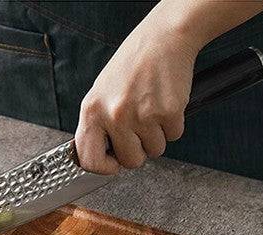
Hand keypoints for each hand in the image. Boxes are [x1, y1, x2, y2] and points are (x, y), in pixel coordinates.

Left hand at [74, 22, 197, 173]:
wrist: (163, 39)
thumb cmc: (131, 66)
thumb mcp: (100, 94)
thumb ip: (98, 126)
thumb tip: (100, 156)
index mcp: (91, 111)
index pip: (89, 160)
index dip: (103, 167)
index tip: (113, 164)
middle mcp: (114, 115)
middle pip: (130, 161)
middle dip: (138, 150)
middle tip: (139, 128)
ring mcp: (142, 115)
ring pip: (154, 151)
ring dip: (156, 136)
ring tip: (151, 110)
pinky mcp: (168, 112)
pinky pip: (173, 137)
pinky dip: (172, 125)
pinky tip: (164, 104)